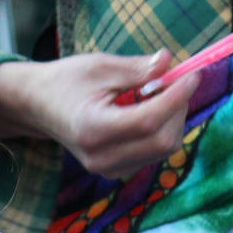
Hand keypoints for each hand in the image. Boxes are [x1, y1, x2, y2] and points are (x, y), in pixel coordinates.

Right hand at [0, 52, 196, 176]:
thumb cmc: (66, 81)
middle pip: (163, 140)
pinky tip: (149, 109)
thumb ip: (137, 68)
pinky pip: (154, 153)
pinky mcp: (116, 171)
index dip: (177, 97)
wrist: (39, 106)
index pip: (149, 120)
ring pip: (163, 149)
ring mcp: (109, 169)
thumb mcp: (100, 66)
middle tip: (175, 80)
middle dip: (178, 108)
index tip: (192, 74)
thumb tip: (169, 62)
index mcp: (94, 129)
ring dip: (173, 118)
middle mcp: (102, 157)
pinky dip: (162, 129)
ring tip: (158, 93)